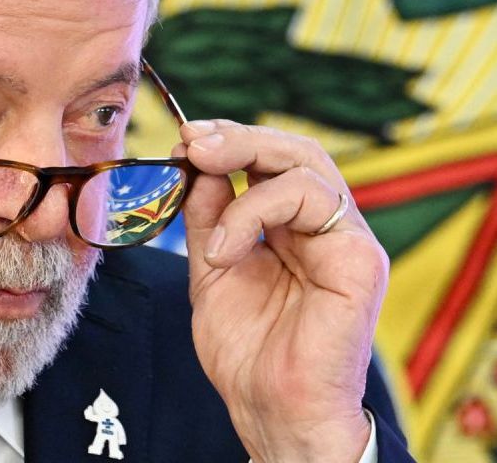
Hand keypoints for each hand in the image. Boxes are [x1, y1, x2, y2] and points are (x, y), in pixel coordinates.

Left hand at [180, 120, 386, 462]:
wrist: (269, 409)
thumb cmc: (245, 349)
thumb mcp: (211, 267)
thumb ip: (208, 217)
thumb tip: (198, 165)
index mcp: (291, 227)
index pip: (270, 161)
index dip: (230, 140)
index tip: (186, 138)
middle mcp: (322, 226)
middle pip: (292, 150)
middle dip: (237, 137)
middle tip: (193, 142)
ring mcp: (345, 239)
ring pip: (306, 163)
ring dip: (243, 163)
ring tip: (202, 194)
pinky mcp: (359, 258)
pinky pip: (312, 200)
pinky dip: (255, 209)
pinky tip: (223, 248)